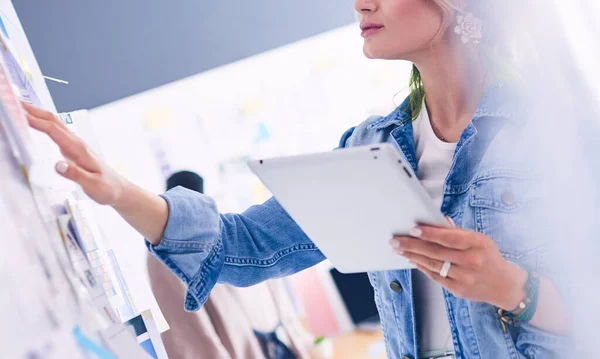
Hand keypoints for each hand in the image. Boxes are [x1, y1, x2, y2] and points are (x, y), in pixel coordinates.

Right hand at [24, 102, 127, 205]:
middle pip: (53, 121)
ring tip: (20, 108)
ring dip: (38, 114)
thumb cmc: (106, 188)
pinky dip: (43, 123)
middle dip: (34, 111)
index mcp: (79, 149)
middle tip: (14, 102)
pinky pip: (56, 132)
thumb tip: (57, 165)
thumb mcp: (92, 185)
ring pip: (55, 124)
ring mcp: (75, 145)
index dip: (36, 121)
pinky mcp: (73, 150)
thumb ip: (75, 175)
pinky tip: (36, 123)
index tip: (19, 114)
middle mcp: (77, 143)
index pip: (54, 131)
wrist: (118, 189)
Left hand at [390, 222, 527, 310]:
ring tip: (399, 250)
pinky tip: (413, 260)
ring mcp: (464, 277)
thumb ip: (457, 232)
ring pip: (433, 265)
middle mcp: (471, 261)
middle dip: (412, 245)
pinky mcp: (458, 289)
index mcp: (477, 244)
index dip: (428, 233)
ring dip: (413, 256)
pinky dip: (422, 267)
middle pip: (436, 252)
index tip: (412, 229)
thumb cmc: (489, 257)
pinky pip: (435, 276)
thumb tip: (436, 221)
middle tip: (395, 240)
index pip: (448, 237)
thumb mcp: (480, 239)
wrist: (505, 285)